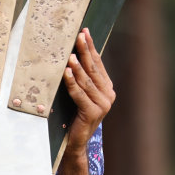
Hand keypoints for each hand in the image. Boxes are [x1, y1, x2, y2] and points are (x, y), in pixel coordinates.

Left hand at [63, 28, 115, 153]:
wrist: (74, 141)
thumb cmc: (74, 115)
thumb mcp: (80, 94)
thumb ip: (81, 79)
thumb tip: (71, 55)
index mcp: (106, 88)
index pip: (98, 64)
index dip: (91, 48)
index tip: (85, 32)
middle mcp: (108, 95)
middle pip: (94, 69)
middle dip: (85, 51)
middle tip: (78, 36)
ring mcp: (102, 104)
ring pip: (87, 81)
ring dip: (77, 66)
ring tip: (70, 54)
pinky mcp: (93, 113)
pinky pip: (80, 94)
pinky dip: (72, 82)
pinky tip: (66, 72)